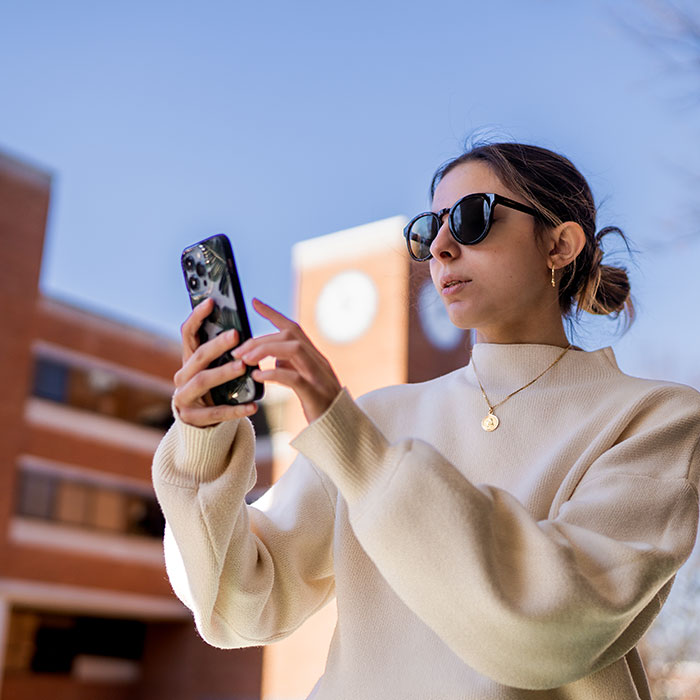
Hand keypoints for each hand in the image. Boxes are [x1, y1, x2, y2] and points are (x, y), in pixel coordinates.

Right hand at [173, 297, 257, 426]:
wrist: (202, 424)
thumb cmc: (214, 389)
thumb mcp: (214, 369)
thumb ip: (223, 352)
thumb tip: (242, 326)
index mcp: (188, 360)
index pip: (188, 334)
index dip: (197, 317)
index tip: (211, 302)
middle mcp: (182, 377)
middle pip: (198, 357)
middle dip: (217, 345)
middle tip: (236, 335)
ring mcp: (184, 398)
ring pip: (203, 381)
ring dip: (223, 372)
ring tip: (243, 367)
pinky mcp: (193, 419)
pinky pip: (216, 412)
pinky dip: (236, 409)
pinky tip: (253, 406)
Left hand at [233, 298, 342, 423]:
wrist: (341, 430)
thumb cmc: (320, 407)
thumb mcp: (304, 382)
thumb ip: (290, 367)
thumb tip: (271, 359)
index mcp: (313, 357)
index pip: (292, 327)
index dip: (273, 313)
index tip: (254, 302)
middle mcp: (318, 361)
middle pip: (290, 335)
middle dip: (261, 339)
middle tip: (238, 351)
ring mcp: (318, 376)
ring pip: (293, 349)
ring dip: (265, 350)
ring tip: (245, 360)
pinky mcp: (316, 394)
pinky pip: (294, 378)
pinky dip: (274, 374)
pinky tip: (258, 377)